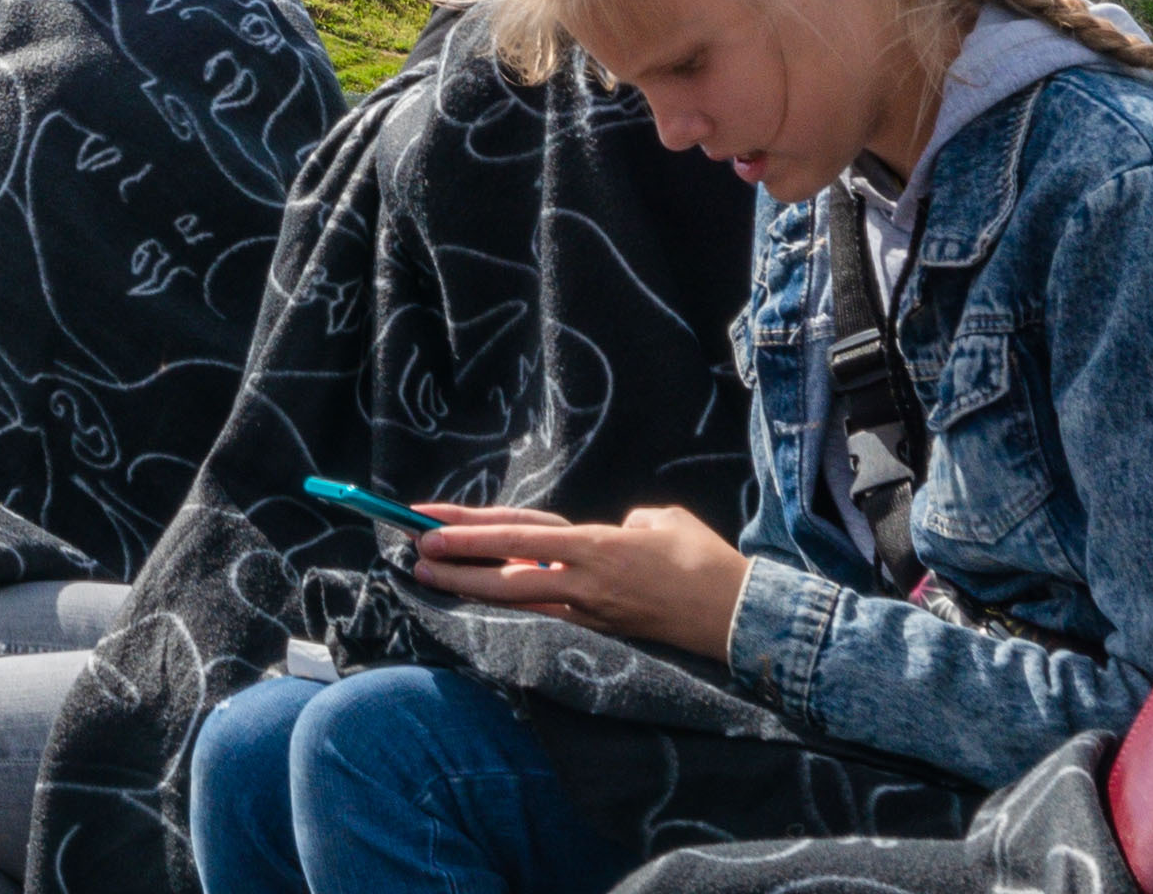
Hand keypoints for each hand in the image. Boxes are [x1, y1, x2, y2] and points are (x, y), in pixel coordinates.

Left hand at [405, 502, 748, 662]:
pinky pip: (548, 619)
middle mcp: (586, 580)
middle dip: (458, 560)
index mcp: (598, 544)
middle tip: (414, 552)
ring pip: (519, 599)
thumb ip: (627, 520)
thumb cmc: (704, 560)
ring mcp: (592, 611)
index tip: (430, 521)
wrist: (738, 616)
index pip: (520, 534)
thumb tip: (610, 530)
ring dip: (473, 589)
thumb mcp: (662, 520)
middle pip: (508, 569)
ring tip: (431, 578)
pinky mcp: (603, 632)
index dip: (472, 529)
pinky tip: (484, 603)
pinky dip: (513, 608)